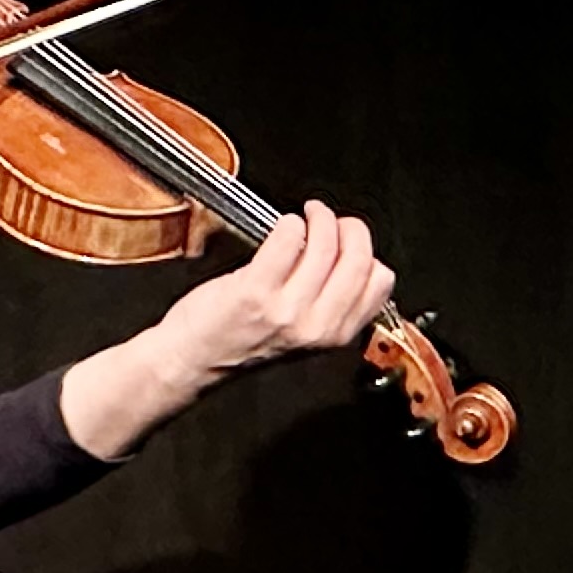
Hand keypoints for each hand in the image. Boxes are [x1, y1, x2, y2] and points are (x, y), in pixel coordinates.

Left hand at [151, 200, 395, 378]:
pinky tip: (282, 227)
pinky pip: (288, 238)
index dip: (367, 251)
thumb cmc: (241, 342)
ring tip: (306, 216)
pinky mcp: (256, 291)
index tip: (350, 241)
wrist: (193, 357)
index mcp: (336, 335)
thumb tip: (351, 260)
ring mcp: (287, 309)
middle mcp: (317, 325)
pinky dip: (288, 223)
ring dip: (318, 217)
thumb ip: (332, 304)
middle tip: (330, 219)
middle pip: (360, 258)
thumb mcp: (305, 334)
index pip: (379, 281)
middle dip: (349, 227)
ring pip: (326, 243)